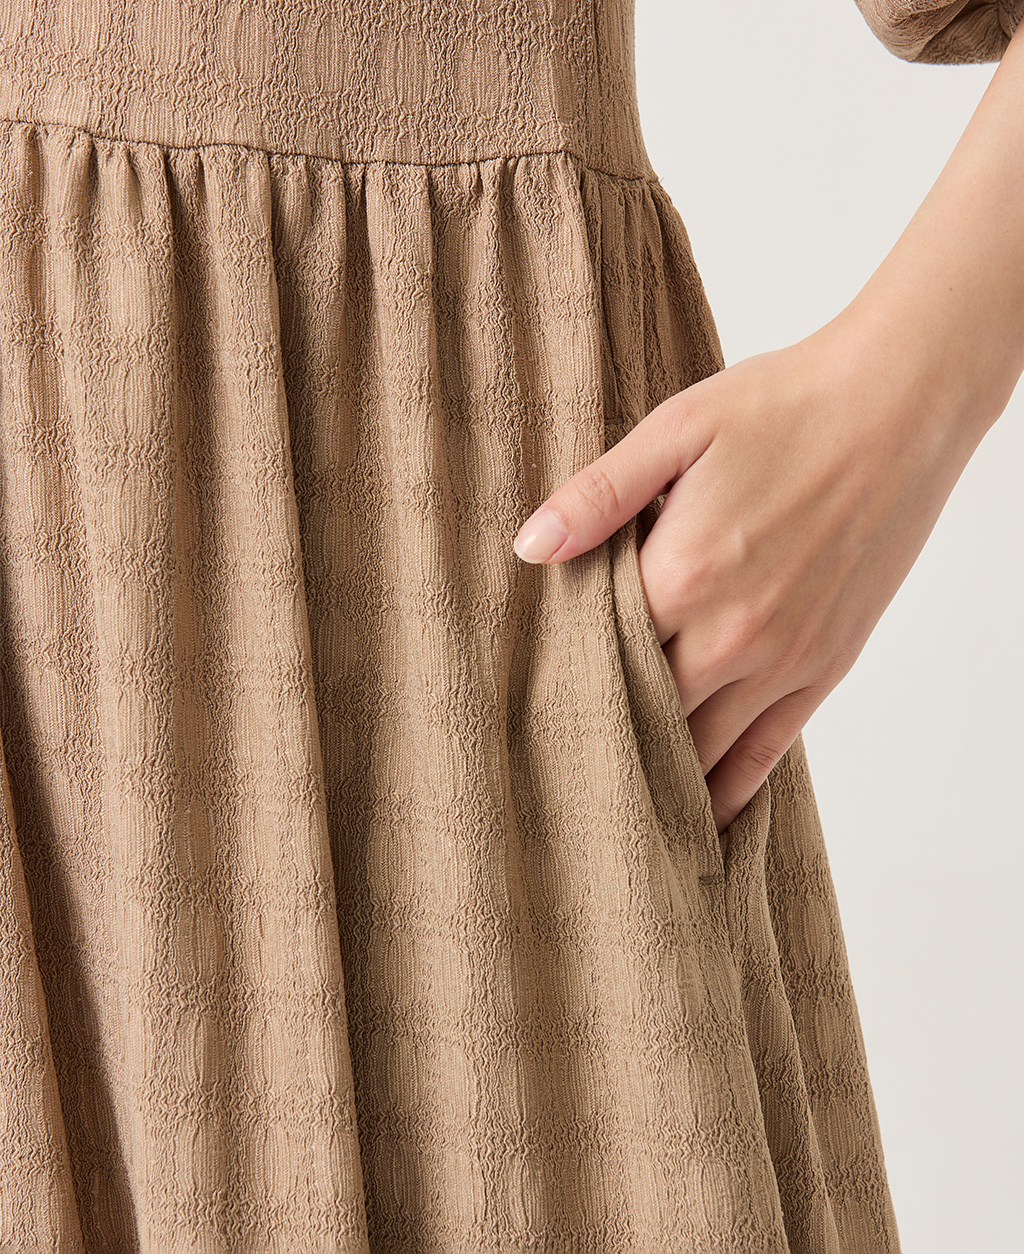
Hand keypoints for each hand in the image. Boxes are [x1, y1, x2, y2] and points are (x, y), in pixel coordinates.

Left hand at [512, 309, 985, 831]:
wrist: (901, 406)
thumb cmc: (785, 408)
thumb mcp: (677, 430)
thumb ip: (600, 495)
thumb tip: (530, 548)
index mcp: (682, 574)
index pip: (597, 658)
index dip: (559, 682)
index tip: (524, 709)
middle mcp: (732, 632)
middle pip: (643, 714)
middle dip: (598, 738)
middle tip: (553, 768)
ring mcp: (784, 658)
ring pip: (701, 747)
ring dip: (655, 776)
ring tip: (610, 810)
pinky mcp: (825, 666)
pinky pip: (767, 750)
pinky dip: (729, 788)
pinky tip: (700, 816)